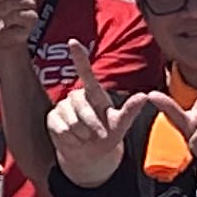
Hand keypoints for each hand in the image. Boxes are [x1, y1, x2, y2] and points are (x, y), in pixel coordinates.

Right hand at [44, 53, 133, 175]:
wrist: (91, 155)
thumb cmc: (108, 135)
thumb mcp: (121, 125)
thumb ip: (130, 110)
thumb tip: (144, 95)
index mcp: (94, 92)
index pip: (85, 71)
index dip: (79, 57)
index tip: (72, 42)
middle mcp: (77, 95)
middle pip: (81, 105)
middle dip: (92, 124)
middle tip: (99, 134)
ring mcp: (62, 106)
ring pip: (71, 119)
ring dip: (82, 134)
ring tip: (86, 137)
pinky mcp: (52, 118)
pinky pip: (61, 128)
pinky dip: (71, 139)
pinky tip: (74, 139)